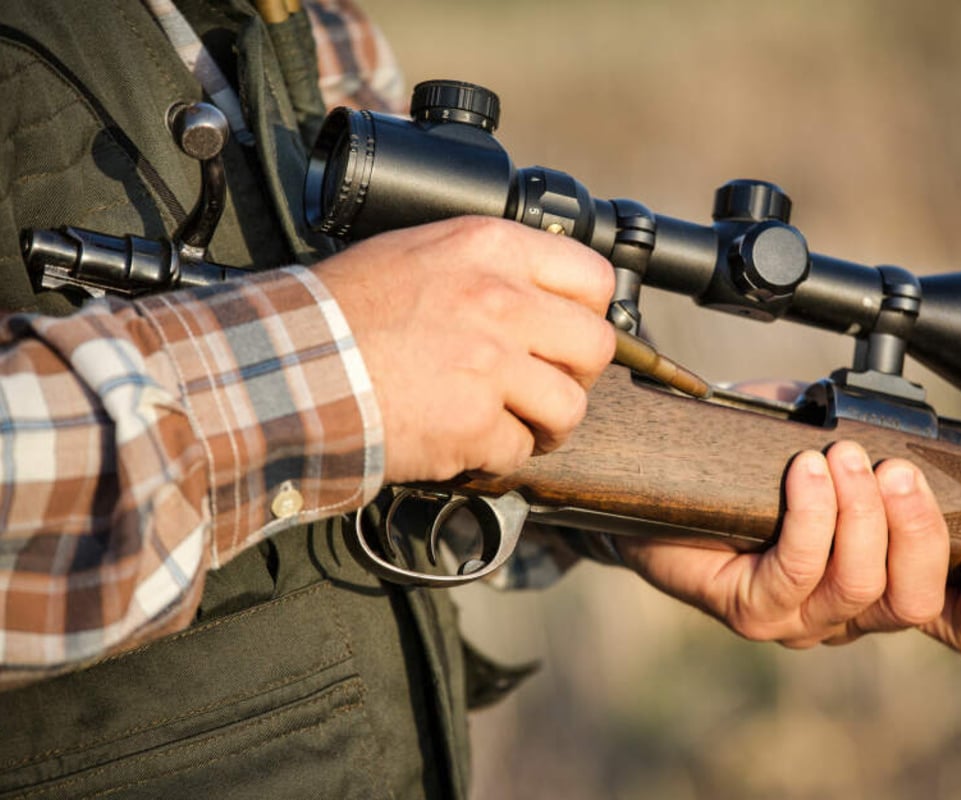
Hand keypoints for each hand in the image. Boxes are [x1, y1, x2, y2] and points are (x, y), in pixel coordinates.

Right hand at [315, 217, 615, 483]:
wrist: (288, 363)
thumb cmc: (340, 310)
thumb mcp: (419, 254)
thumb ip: (486, 268)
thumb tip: (537, 294)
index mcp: (491, 248)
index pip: (593, 277)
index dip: (588, 314)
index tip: (569, 335)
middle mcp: (502, 300)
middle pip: (595, 346)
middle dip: (577, 374)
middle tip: (546, 385)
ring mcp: (492, 365)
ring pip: (570, 407)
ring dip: (547, 424)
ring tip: (514, 423)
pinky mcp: (474, 423)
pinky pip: (518, 450)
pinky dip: (496, 456)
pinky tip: (466, 442)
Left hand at [615, 441, 960, 656]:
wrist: (659, 486)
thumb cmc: (747, 465)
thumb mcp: (820, 438)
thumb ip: (867, 436)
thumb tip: (897, 417)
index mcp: (878, 583)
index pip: (952, 622)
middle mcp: (844, 614)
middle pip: (912, 602)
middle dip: (917, 530)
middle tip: (898, 470)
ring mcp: (796, 619)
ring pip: (858, 588)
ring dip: (861, 516)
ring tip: (842, 457)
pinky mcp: (749, 611)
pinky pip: (794, 572)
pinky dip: (811, 517)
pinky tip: (805, 473)